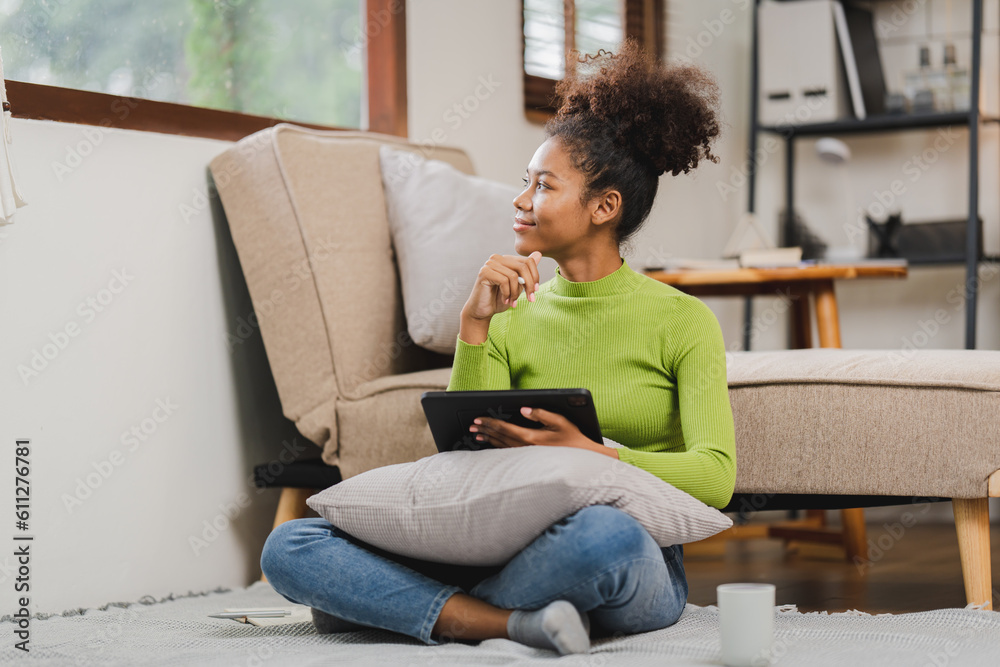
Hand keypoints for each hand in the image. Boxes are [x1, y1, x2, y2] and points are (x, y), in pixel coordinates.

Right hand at [462, 251, 541, 320]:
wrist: (482, 311)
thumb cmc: (499, 299)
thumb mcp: (518, 285)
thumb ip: (526, 271)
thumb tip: (538, 253)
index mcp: (506, 260)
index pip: (528, 261)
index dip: (535, 276)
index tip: (535, 291)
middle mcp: (497, 258)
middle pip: (523, 267)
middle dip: (529, 285)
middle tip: (530, 299)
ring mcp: (490, 264)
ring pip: (514, 276)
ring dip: (516, 293)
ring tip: (512, 301)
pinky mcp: (484, 272)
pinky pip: (504, 281)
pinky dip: (507, 293)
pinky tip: (504, 300)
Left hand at [468, 407, 595, 450]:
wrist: (581, 459)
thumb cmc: (572, 438)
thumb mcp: (559, 421)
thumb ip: (540, 414)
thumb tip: (523, 408)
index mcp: (531, 437)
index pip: (504, 428)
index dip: (489, 422)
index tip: (477, 418)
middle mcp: (525, 448)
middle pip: (500, 437)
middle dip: (485, 429)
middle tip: (471, 425)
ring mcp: (526, 455)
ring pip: (502, 445)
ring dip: (488, 439)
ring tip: (476, 434)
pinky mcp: (529, 459)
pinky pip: (508, 452)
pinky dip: (497, 447)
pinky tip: (491, 444)